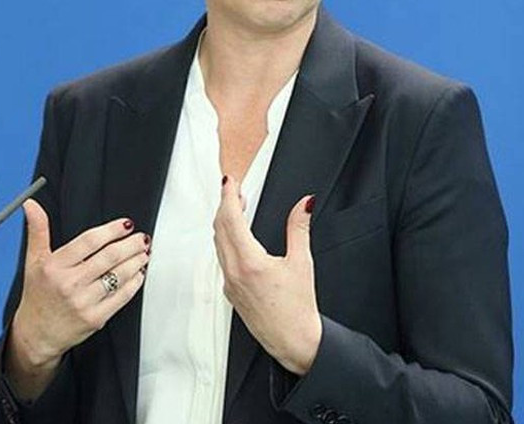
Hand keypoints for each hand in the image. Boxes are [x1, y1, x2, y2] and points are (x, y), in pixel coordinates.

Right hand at [6, 199, 149, 398]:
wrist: (36, 334)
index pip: (89, 241)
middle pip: (108, 257)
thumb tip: (31, 205)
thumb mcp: (32, 261)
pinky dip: (134, 283)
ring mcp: (83, 303)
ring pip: (118, 276)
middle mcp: (69, 284)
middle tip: (141, 238)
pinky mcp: (95, 319)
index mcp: (54, 266)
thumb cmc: (37, 295)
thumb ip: (37, 230)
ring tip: (143, 252)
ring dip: (136, 262)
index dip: (111, 230)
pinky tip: (139, 274)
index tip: (126, 224)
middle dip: (130, 245)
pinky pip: (121, 298)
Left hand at [213, 176, 322, 375]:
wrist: (294, 341)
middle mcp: (234, 272)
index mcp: (250, 262)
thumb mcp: (303, 263)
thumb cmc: (299, 308)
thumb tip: (304, 203)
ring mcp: (230, 283)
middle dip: (225, 206)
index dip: (228, 196)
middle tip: (234, 190)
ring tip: (235, 208)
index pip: (231, 219)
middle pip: (220, 229)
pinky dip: (226, 241)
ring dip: (224, 223)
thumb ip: (299, 228)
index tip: (229, 181)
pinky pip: (222, 259)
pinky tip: (237, 237)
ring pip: (218, 244)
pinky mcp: (231, 292)